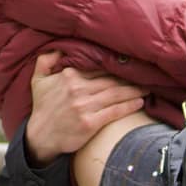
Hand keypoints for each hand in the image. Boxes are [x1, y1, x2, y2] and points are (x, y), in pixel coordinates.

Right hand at [24, 51, 146, 164]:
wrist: (40, 137)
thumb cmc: (42, 108)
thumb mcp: (38, 80)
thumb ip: (45, 61)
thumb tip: (59, 49)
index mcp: (69, 76)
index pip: (98, 67)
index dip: (115, 66)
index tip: (129, 65)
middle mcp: (78, 89)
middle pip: (111, 80)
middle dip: (130, 78)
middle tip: (145, 76)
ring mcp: (85, 106)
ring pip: (116, 94)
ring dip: (134, 91)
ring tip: (147, 88)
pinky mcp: (90, 123)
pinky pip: (115, 111)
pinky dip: (129, 106)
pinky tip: (140, 102)